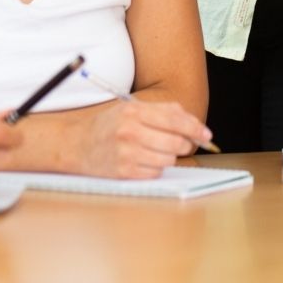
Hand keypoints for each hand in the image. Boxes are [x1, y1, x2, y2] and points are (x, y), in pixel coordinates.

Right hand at [73, 100, 211, 178]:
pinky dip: (155, 168)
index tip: (207, 135)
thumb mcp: (131, 109)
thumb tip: (193, 123)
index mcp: (134, 111)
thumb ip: (162, 111)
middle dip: (185, 144)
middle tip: (182, 144)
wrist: (76, 144)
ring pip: (168, 160)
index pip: (176, 120)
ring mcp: (126, 153)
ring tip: (155, 151)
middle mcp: (130, 131)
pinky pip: (155, 173)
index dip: (196, 128)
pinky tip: (143, 161)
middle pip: (176, 142)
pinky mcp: (123, 172)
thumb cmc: (108, 125)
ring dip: (168, 157)